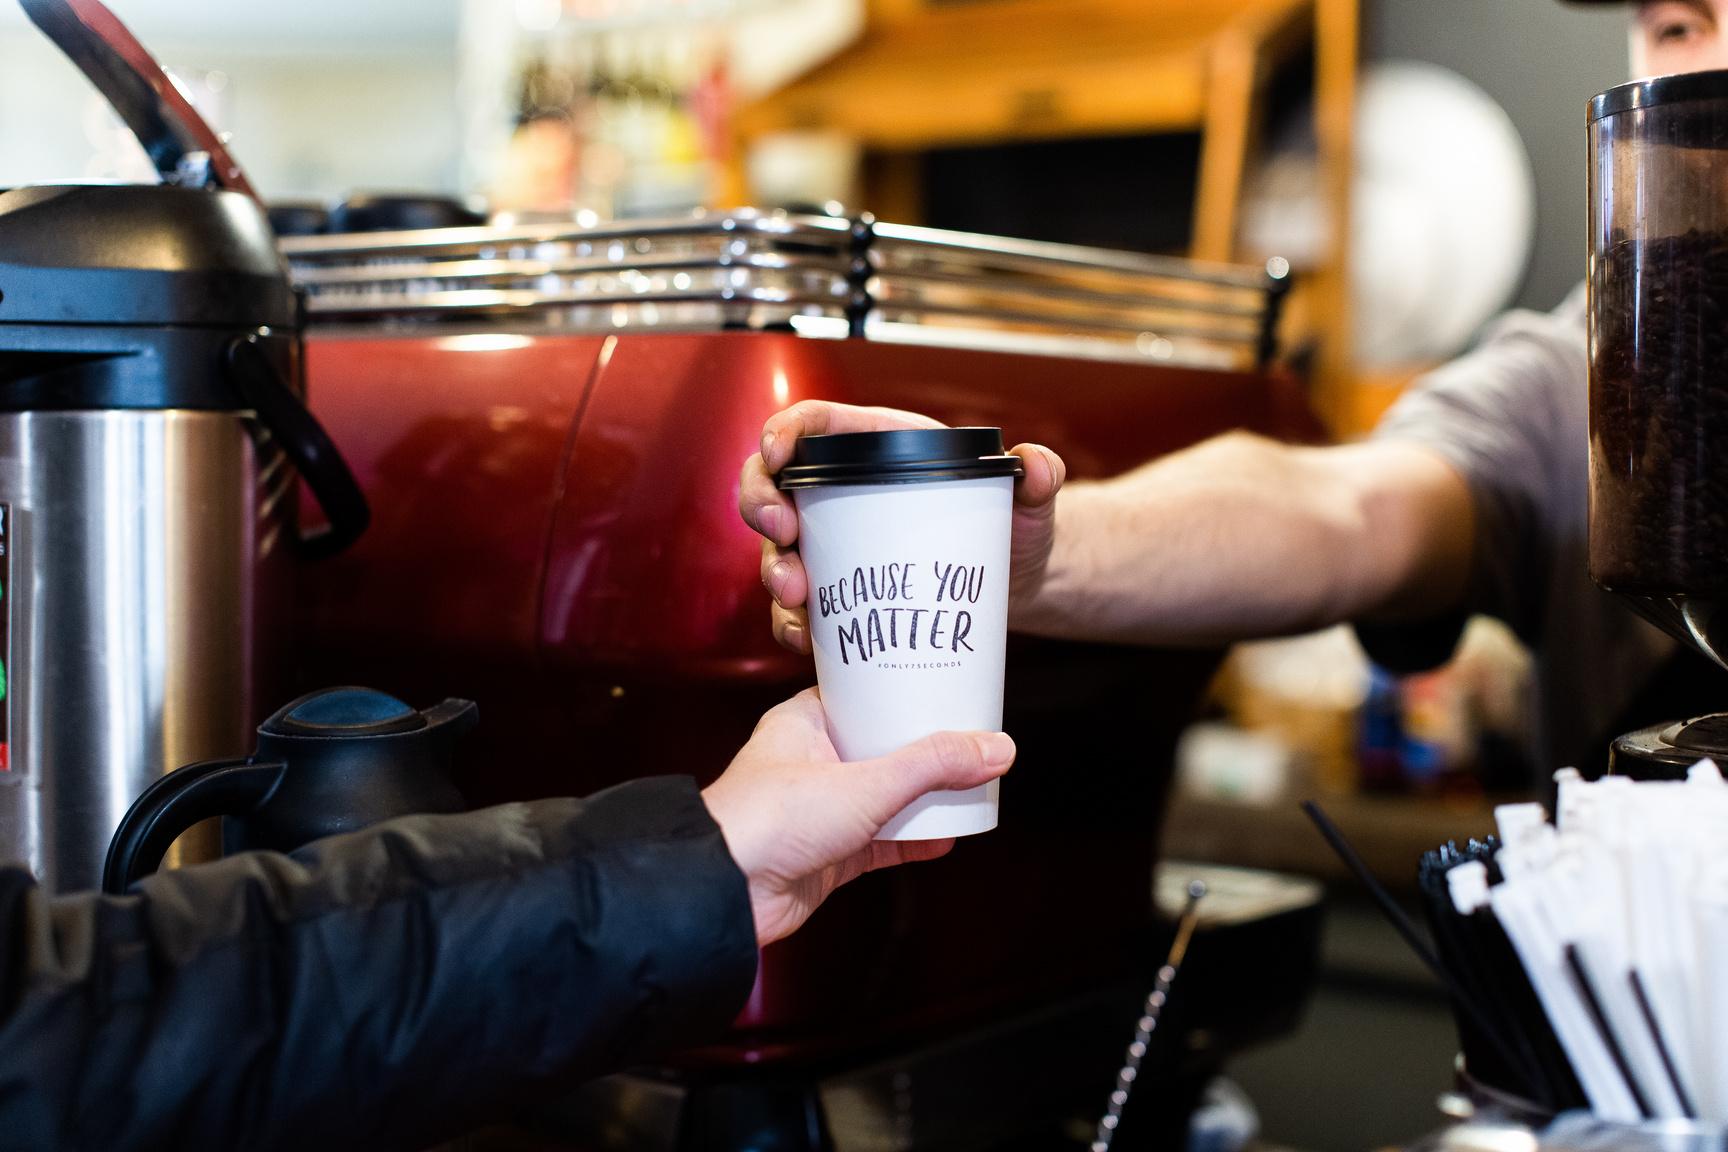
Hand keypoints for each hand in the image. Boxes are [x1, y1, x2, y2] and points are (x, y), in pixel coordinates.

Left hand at [701, 688, 1014, 946]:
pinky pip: (881, 841)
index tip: (945, 685)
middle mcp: (811, 762)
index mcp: (804, 723)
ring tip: (972, 784)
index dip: (902, 690)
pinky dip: (913, 839)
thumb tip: (995, 749)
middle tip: (972, 736)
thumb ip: (932, 766)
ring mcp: (819, 810)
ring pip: (885, 796)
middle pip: (881, 746)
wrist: (724, 894)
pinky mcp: (827, 854)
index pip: (861, 693)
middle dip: (925, 748)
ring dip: (924, 796)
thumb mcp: (865, 782)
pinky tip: (948, 836)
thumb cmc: (768, 820)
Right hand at [738, 400, 1065, 653]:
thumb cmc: (1010, 529)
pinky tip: (804, 638)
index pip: (813, 425)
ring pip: (775, 548)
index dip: (782, 431)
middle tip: (781, 536)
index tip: (776, 453)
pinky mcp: (838, 593)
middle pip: (774, 484)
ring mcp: (833, 545)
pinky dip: (790, 623)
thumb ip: (1039, 477)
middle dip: (760, 504)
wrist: (1011, 586)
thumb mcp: (1026, 502)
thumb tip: (1038, 464)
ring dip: (772, 570)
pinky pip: (796, 607)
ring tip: (796, 595)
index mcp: (877, 449)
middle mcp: (842, 494)